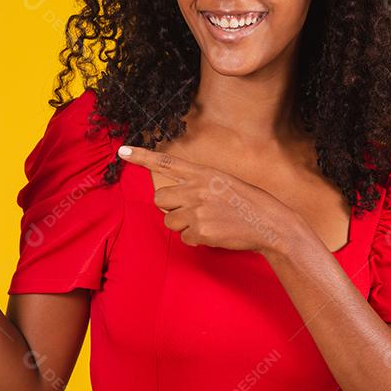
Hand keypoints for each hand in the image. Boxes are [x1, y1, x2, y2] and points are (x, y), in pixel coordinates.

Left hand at [116, 145, 305, 255]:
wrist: (269, 222)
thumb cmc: (246, 202)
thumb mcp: (222, 182)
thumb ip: (197, 185)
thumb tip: (174, 200)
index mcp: (203, 173)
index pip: (166, 162)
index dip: (142, 156)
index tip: (121, 151)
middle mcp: (197, 189)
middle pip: (160, 199)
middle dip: (170, 207)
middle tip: (190, 210)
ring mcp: (198, 210)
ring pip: (170, 221)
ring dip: (184, 225)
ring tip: (208, 222)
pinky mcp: (201, 230)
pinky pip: (185, 238)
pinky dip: (196, 239)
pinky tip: (215, 233)